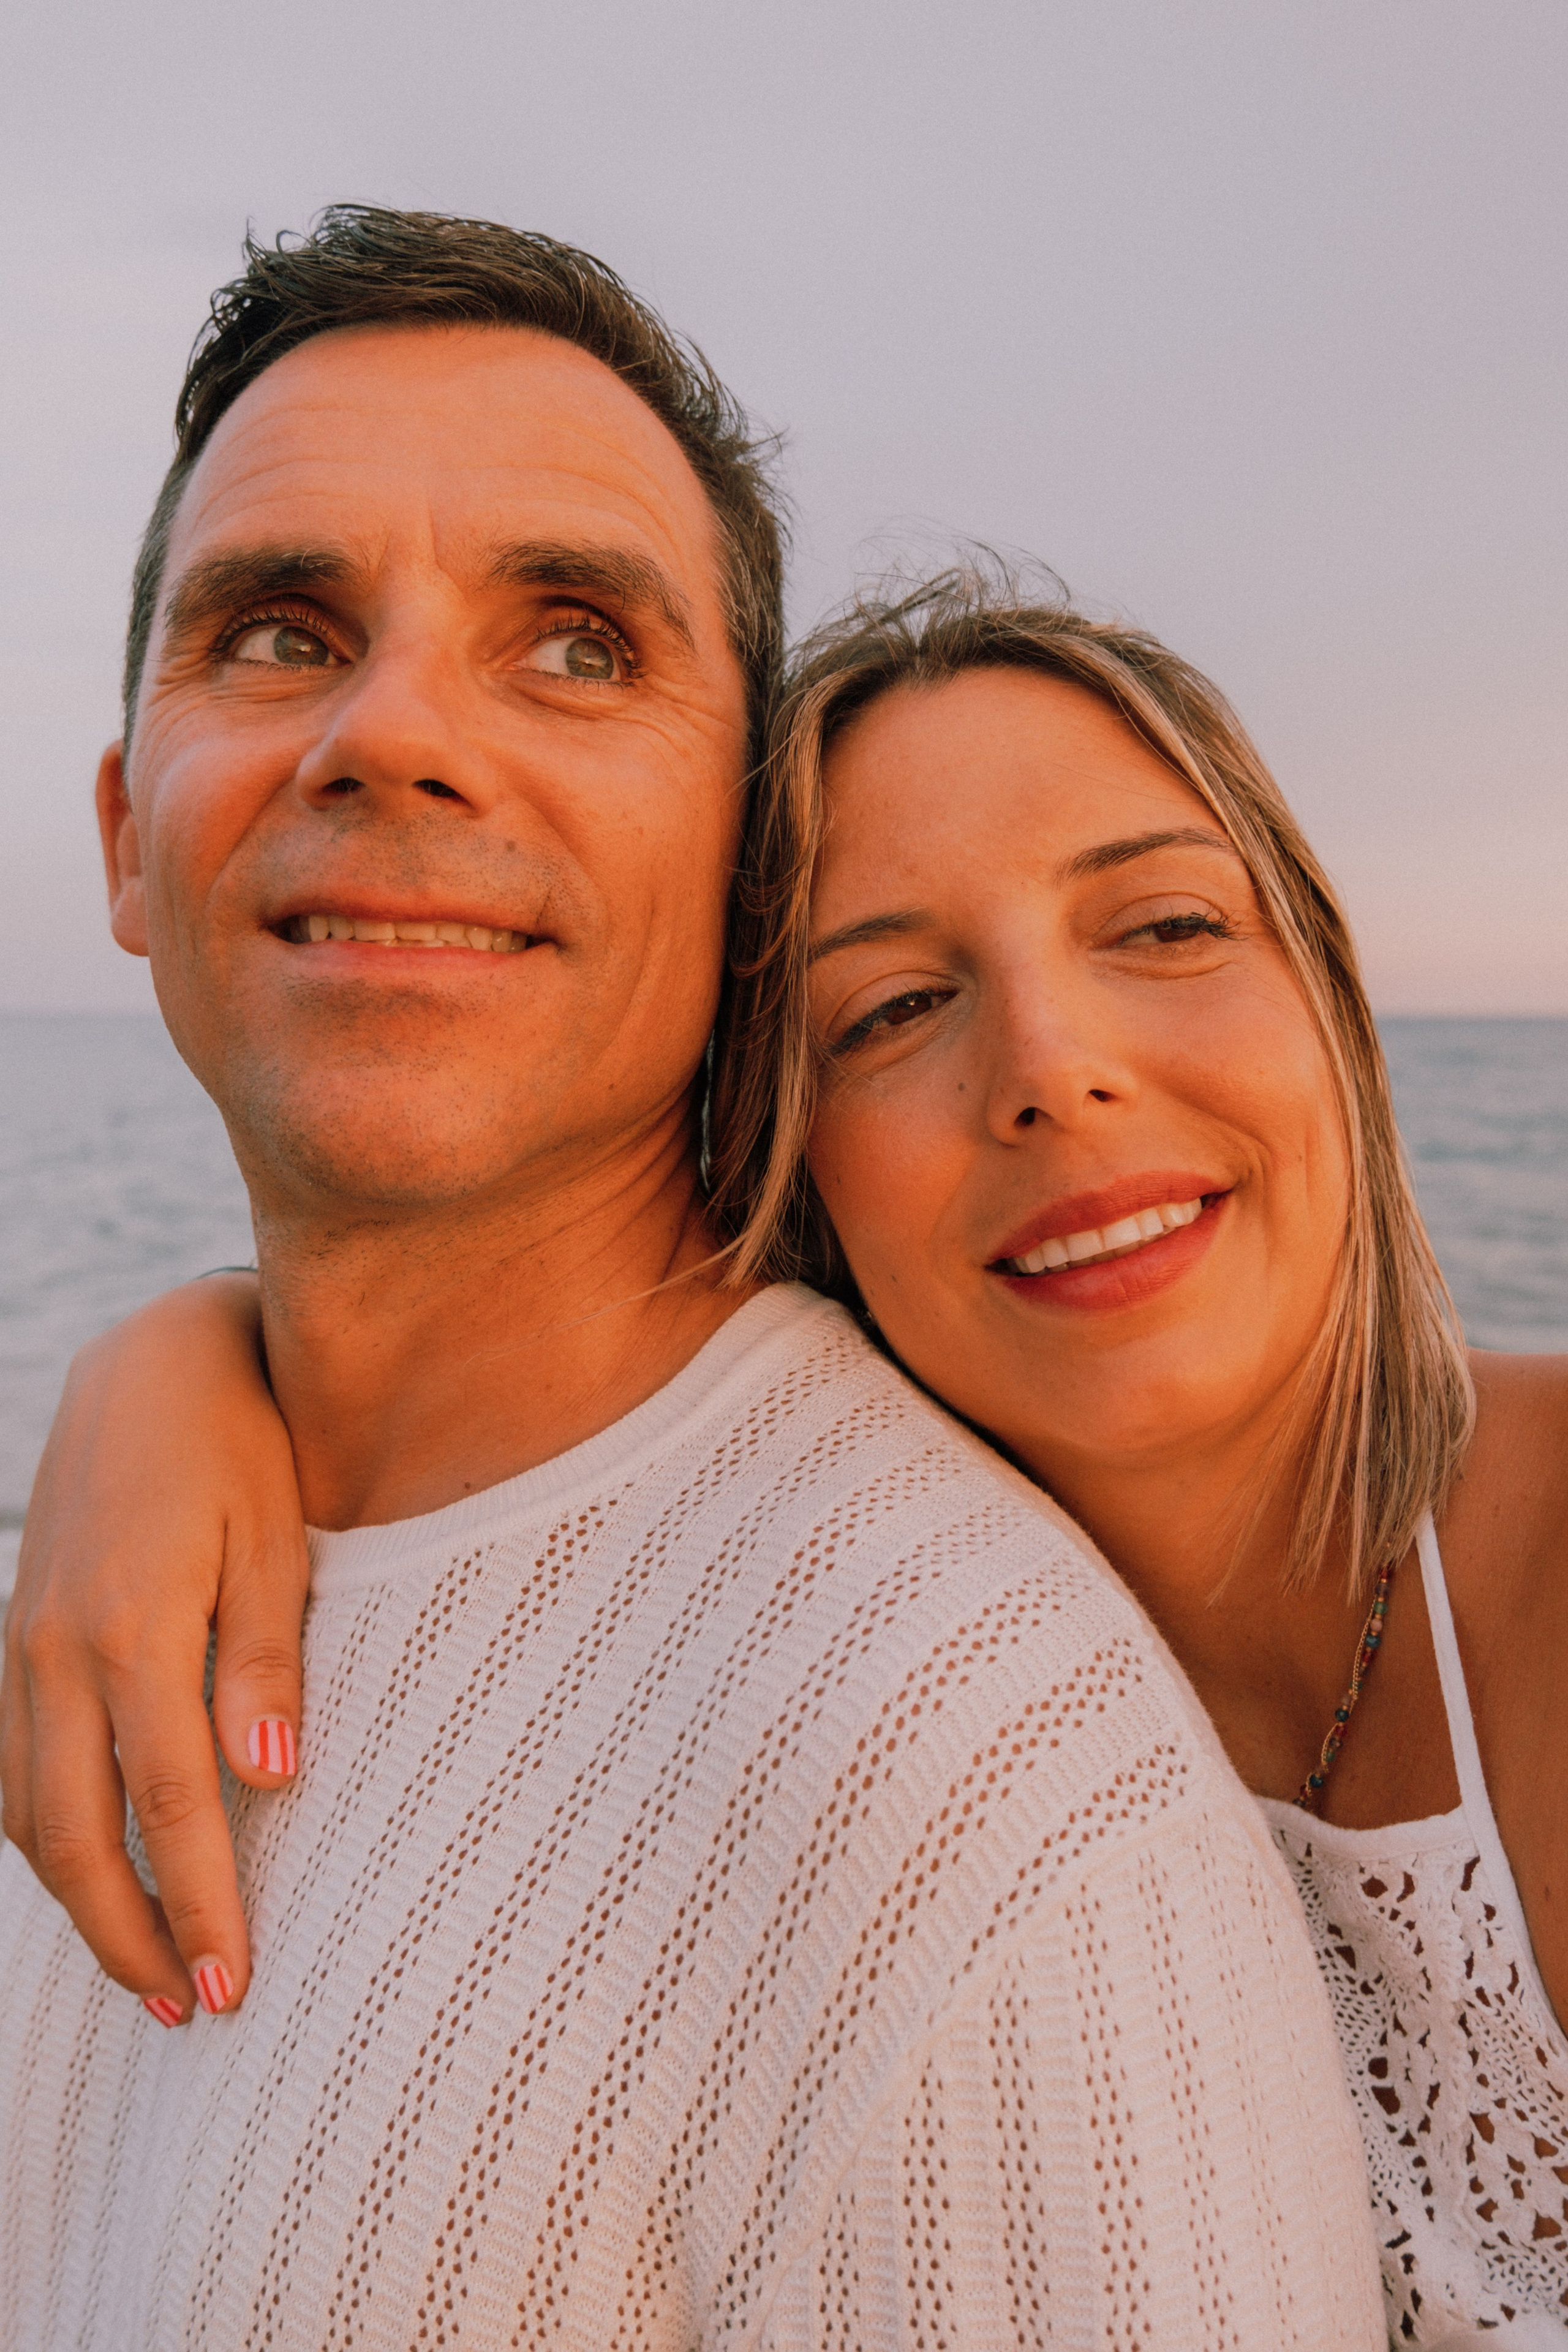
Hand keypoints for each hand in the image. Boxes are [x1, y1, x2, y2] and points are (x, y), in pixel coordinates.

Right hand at [0, 1275, 307, 2021]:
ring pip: (25, 1812)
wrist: (154, 1356)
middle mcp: (58, 1649)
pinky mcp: (14, 1633)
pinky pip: (8, 1763)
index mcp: (135, 1628)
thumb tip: (272, 1786)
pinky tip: (90, 1868)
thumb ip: (265, 1665)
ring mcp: (22, 1643)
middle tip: (191, 2009)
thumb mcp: (278, 1539)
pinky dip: (43, 1835)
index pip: (169, 1804)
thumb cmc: (241, 1442)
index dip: (199, 1903)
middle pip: (73, 1834)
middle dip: (129, 1936)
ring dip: (80, 1901)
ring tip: (147, 1970)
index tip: (235, 1983)